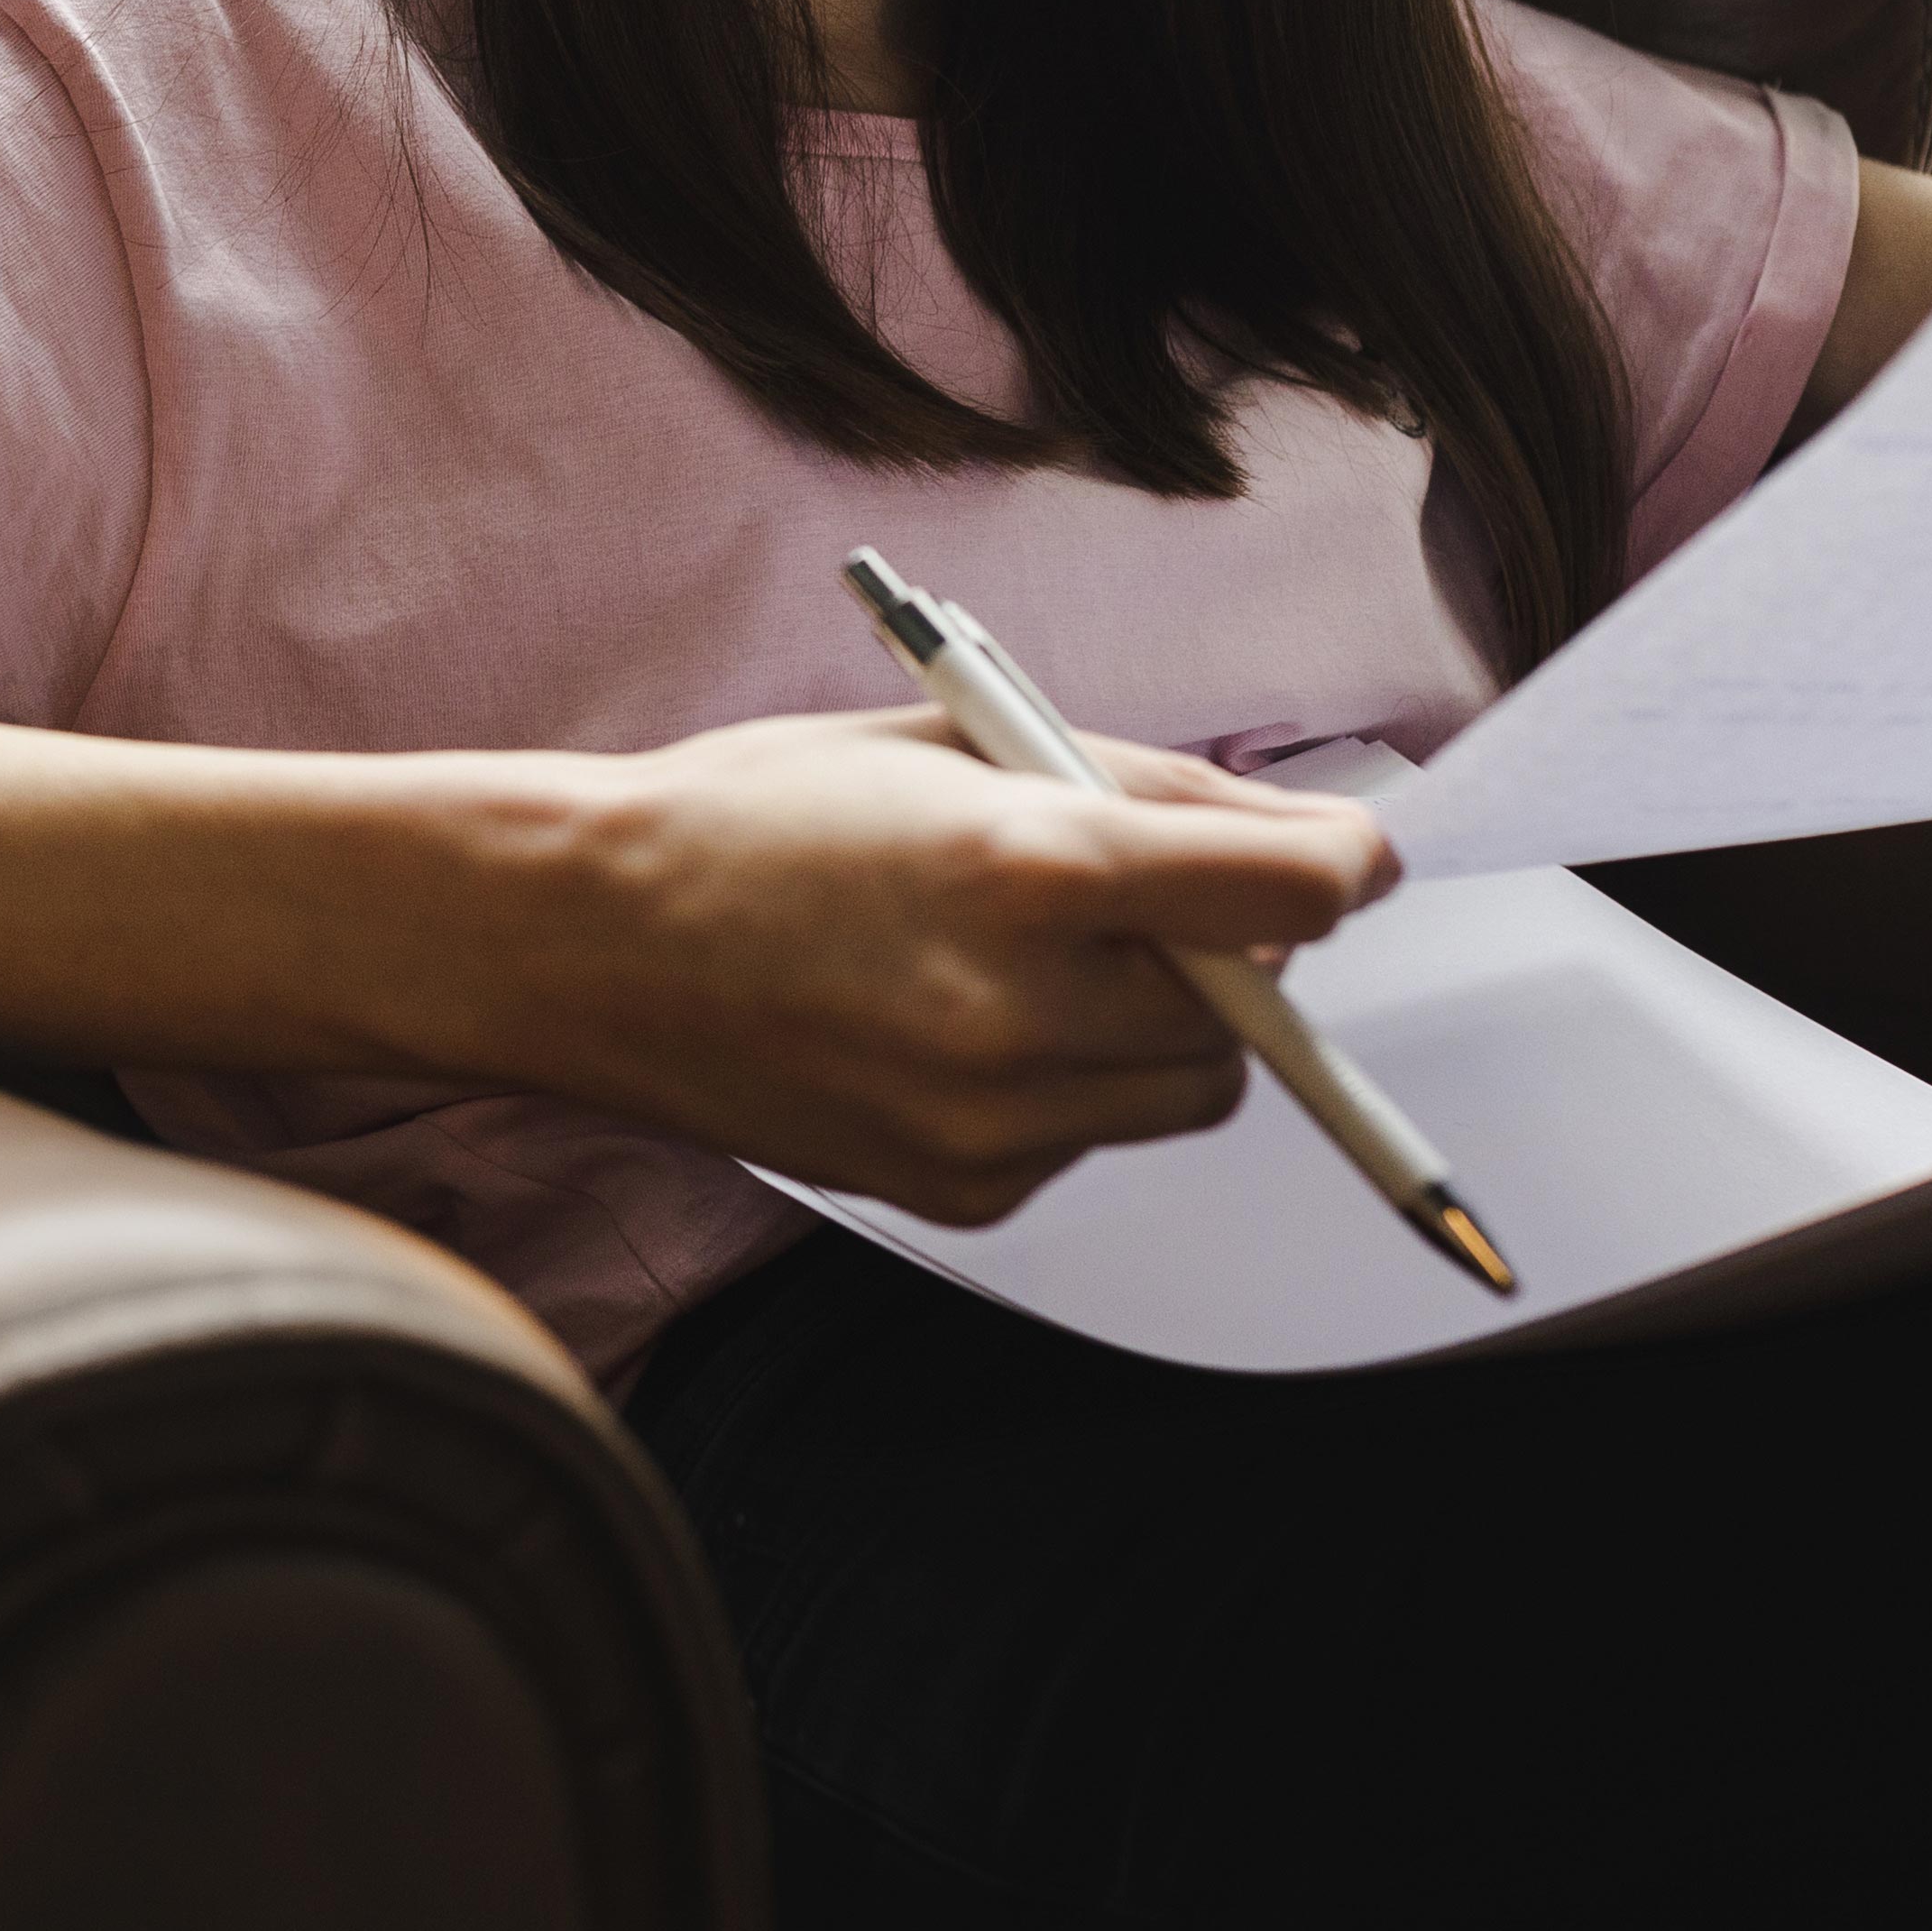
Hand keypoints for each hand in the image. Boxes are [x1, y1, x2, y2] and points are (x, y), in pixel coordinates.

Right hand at [505, 709, 1393, 1222]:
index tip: (1346, 856)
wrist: (584, 939)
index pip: (1291, 891)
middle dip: (1229, 948)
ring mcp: (989, 1120)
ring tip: (1019, 958)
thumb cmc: (757, 815)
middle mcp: (1020, 1010)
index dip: (1344, 863)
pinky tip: (948, 1024)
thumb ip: (1147, 787)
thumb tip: (1307, 841)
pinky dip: (1063, 1087)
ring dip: (1154, 1026)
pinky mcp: (960, 1190)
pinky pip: (1087, 1140)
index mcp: (1027, 864)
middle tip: (1127, 892)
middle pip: (1256, 1009)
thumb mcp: (957, 740)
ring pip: (1186, 1091)